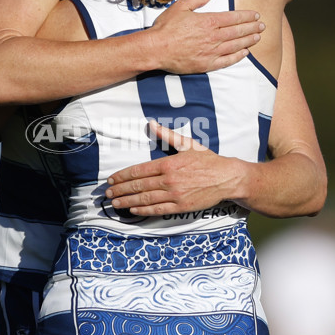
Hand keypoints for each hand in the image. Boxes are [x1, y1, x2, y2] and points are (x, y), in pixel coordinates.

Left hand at [105, 121, 242, 214]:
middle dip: (120, 190)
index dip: (122, 176)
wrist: (227, 178)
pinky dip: (144, 210)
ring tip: (115, 203)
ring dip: (127, 201)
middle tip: (107, 193)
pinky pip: (158, 210)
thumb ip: (167, 135)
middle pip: (138, 186)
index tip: (111, 180)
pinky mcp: (181, 207)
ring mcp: (175, 195)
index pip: (139, 171)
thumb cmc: (207, 160)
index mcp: (168, 164)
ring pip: (145, 199)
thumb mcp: (187, 144)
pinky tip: (133, 210)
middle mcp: (169, 180)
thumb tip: (151, 123)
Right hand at [148, 0, 263, 74]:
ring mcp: (211, 51)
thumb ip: (197, 0)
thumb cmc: (166, 27)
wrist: (156, 49)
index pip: (233, 17)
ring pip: (235, 45)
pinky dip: (237, 57)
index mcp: (208, 21)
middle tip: (262, 26)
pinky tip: (245, 53)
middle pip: (238, 31)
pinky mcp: (206, 64)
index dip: (246, 16)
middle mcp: (213, 36)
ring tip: (258, 37)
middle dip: (252, 28)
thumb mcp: (180, 7)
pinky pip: (226, 61)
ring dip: (248, 41)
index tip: (256, 15)